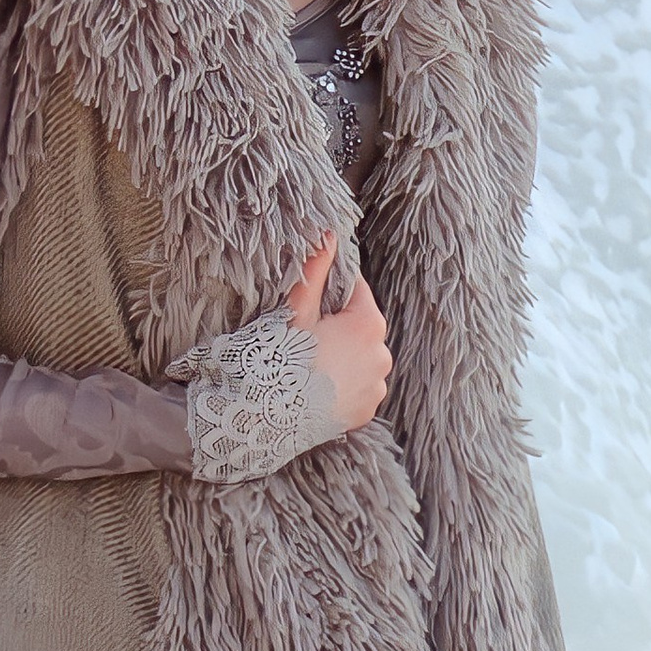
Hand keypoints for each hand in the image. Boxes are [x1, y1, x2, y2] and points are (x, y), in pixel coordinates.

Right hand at [285, 234, 391, 432]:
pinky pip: (359, 388)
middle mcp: (382, 354)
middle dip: (339, 327)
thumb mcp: (297, 309)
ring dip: (344, 357)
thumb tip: (329, 234)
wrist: (268, 416)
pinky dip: (344, 385)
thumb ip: (316, 270)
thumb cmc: (281, 359)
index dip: (331, 294)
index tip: (312, 306)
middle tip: (307, 338)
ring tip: (311, 366)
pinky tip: (319, 387)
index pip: (356, 291)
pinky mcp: (368, 410)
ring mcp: (377, 386)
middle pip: (360, 327)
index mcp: (369, 323)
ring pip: (361, 359)